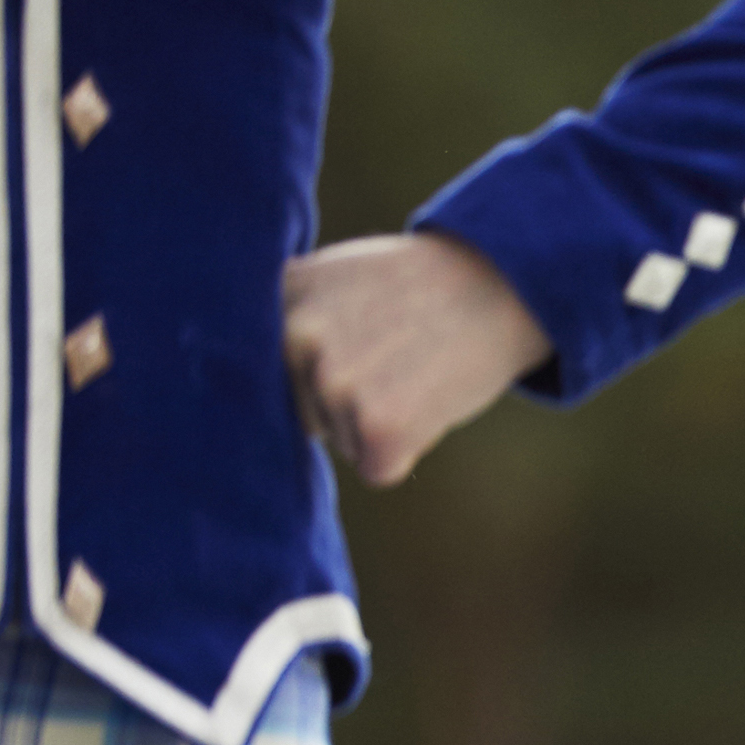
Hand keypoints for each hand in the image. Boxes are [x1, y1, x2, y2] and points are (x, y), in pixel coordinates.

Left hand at [277, 234, 552, 488]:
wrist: (501, 286)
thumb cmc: (419, 289)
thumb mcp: (333, 276)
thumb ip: (287, 314)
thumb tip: (243, 377)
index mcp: (278, 295)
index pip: (273, 370)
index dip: (318, 366)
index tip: (356, 341)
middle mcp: (294, 336)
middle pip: (301, 409)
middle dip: (341, 400)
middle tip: (394, 355)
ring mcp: (335, 381)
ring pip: (338, 438)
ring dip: (375, 422)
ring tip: (415, 371)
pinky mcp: (378, 426)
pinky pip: (376, 468)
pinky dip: (405, 452)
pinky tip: (430, 402)